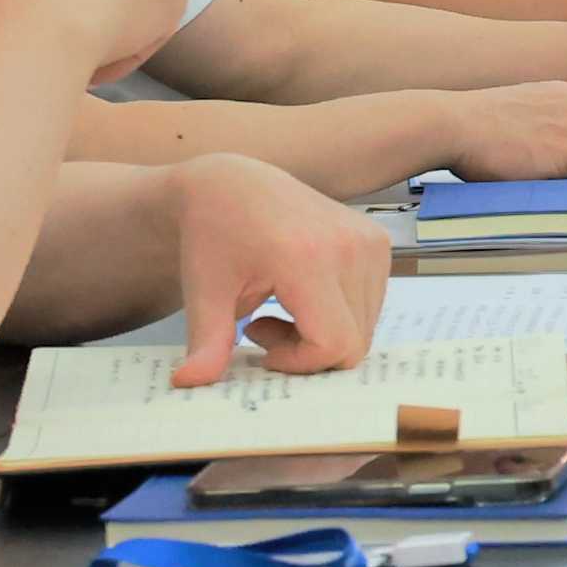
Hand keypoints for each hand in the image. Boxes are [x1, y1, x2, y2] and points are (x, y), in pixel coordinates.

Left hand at [160, 156, 388, 385]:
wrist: (231, 183)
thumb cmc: (213, 235)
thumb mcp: (203, 292)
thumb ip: (207, 343)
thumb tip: (189, 383)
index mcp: (308, 258)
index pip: (334, 342)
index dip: (299, 362)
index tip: (257, 341)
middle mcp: (350, 247)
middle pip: (354, 340)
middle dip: (309, 351)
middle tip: (264, 327)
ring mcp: (370, 241)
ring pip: (365, 327)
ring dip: (325, 333)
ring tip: (281, 309)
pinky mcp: (377, 241)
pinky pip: (370, 304)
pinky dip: (339, 314)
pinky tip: (303, 295)